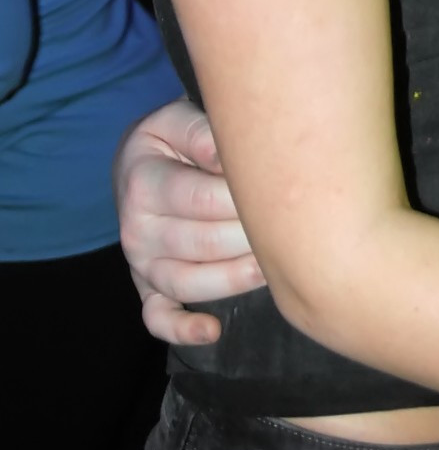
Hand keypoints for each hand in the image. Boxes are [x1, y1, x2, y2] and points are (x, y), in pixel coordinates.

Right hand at [114, 98, 262, 345]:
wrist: (139, 164)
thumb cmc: (171, 141)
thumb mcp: (175, 119)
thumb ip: (199, 133)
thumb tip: (225, 158)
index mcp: (143, 184)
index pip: (201, 199)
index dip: (244, 198)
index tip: (282, 188)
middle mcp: (137, 230)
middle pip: (201, 244)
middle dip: (249, 237)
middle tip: (292, 228)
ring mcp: (141, 264)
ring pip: (187, 282)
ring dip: (232, 279)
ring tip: (271, 268)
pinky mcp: (147, 288)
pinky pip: (157, 318)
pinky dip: (181, 330)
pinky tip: (213, 331)